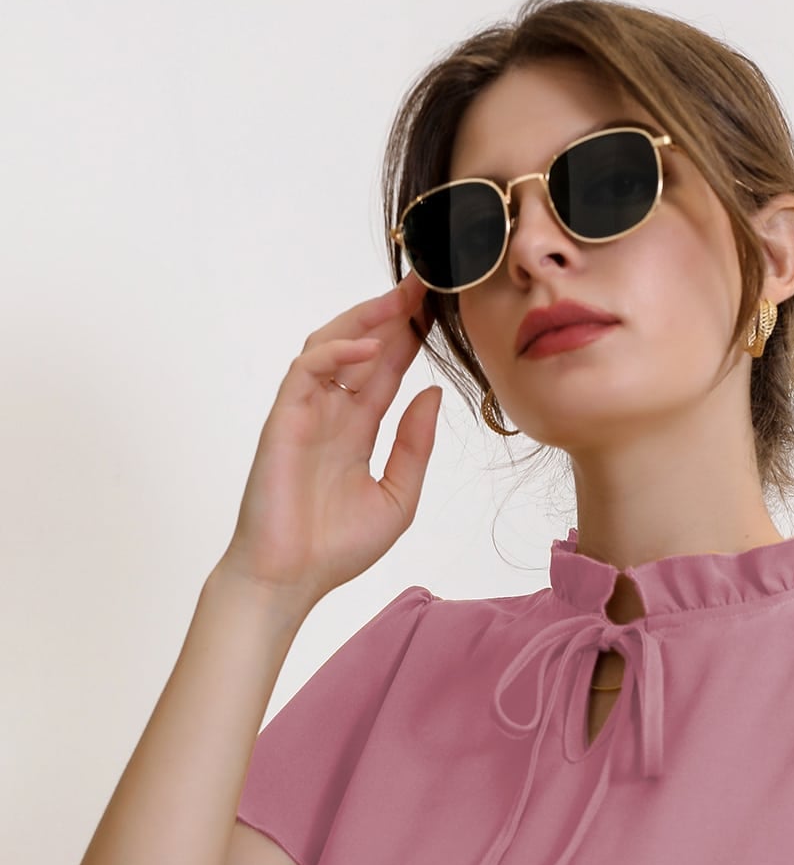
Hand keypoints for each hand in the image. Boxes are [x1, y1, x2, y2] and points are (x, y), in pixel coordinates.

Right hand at [222, 269, 442, 610]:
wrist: (289, 578)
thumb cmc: (335, 547)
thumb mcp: (397, 497)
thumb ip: (415, 446)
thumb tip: (432, 394)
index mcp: (356, 430)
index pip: (386, 371)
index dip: (410, 338)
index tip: (440, 311)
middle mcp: (330, 414)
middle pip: (361, 348)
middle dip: (392, 315)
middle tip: (427, 286)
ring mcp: (304, 412)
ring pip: (330, 347)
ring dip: (364, 321)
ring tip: (401, 302)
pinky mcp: (283, 419)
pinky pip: (306, 371)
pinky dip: (336, 354)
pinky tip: (369, 350)